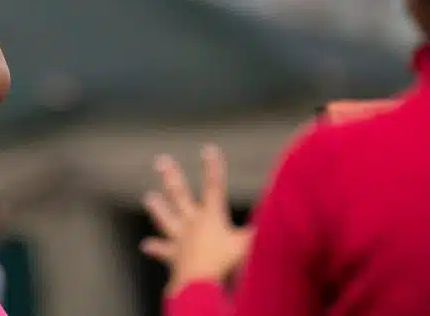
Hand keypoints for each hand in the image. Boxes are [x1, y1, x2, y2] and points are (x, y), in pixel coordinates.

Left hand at [140, 145, 253, 293]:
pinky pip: (162, 251)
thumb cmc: (225, 262)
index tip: (208, 149)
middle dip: (171, 177)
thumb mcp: (249, 246)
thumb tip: (285, 223)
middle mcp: (192, 223)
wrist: (198, 282)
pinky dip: (155, 248)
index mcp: (211, 217)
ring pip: (166, 219)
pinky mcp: (173, 257)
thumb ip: (262, 233)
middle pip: (180, 195)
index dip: (212, 167)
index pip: (214, 187)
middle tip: (161, 161)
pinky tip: (144, 245)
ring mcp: (179, 239)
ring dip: (158, 208)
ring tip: (148, 197)